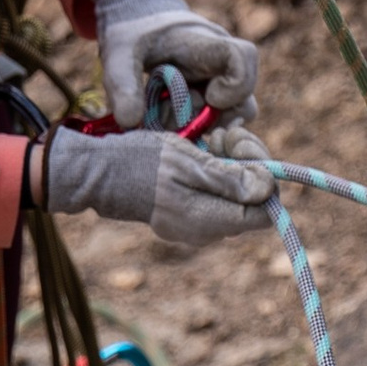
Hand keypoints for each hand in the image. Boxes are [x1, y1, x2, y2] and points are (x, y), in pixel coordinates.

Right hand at [40, 123, 273, 250]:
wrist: (98, 172)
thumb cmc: (141, 163)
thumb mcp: (189, 163)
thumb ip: (230, 179)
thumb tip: (268, 189)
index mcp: (209, 220)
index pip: (265, 211)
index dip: (265, 177)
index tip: (243, 147)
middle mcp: (206, 230)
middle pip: (251, 201)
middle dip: (246, 165)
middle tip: (223, 135)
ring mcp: (194, 225)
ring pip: (233, 195)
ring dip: (229, 164)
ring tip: (207, 141)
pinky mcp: (184, 215)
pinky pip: (213, 195)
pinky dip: (213, 171)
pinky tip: (197, 153)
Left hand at [93, 0, 262, 130]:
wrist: (141, 21)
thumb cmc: (133, 33)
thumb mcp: (118, 54)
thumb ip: (122, 83)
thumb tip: (130, 121)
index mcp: (205, 44)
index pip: (243, 57)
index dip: (235, 85)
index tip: (207, 97)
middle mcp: (221, 65)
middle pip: (243, 101)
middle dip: (208, 119)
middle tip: (174, 115)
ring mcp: (219, 83)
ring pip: (232, 116)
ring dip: (199, 126)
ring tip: (166, 117)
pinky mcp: (211, 98)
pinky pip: (216, 121)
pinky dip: (194, 127)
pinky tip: (168, 120)